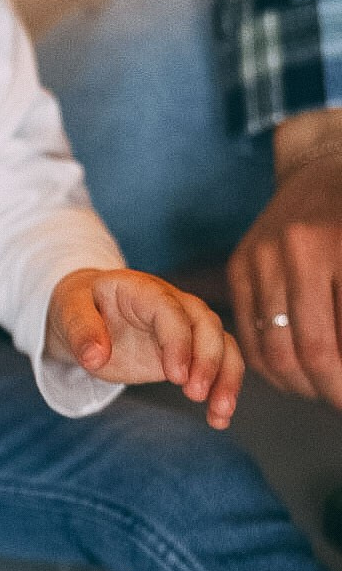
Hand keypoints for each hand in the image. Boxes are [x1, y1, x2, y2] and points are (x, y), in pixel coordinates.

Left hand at [45, 267, 243, 427]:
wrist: (89, 312)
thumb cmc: (79, 307)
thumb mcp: (69, 312)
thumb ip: (82, 331)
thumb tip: (95, 358)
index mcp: (143, 290)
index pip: (170, 311)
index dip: (178, 342)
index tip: (176, 376)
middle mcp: (173, 305)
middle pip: (207, 325)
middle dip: (208, 360)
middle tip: (195, 394)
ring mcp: (185, 328)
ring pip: (221, 345)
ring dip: (226, 378)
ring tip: (220, 412)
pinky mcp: (189, 353)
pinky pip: (217, 366)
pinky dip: (222, 390)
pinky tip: (218, 419)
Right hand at [227, 145, 341, 409]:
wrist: (324, 167)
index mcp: (324, 248)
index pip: (327, 345)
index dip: (340, 384)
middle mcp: (285, 253)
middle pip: (298, 352)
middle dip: (325, 390)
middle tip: (341, 404)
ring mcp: (256, 259)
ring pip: (269, 350)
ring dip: (299, 384)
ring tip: (323, 392)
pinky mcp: (238, 267)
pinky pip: (248, 336)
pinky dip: (272, 367)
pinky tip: (296, 375)